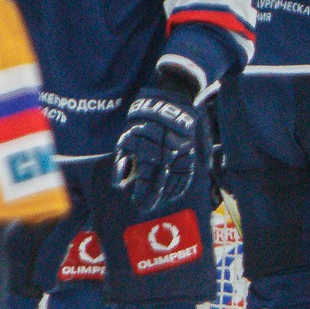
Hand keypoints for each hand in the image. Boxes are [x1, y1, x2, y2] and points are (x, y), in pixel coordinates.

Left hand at [111, 76, 203, 211]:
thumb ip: (123, 160)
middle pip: (161, 182)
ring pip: (176, 179)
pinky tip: (176, 192)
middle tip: (147, 207)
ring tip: (162, 202)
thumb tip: (118, 182)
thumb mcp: (128, 137)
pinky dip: (182, 184)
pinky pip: (188, 172)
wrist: (170, 101)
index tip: (137, 202)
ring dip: (168, 193)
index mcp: (151, 151)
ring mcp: (182, 153)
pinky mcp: (191, 150)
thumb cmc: (144, 120)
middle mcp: (167, 155)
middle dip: (153, 197)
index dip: (142, 192)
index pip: (147, 178)